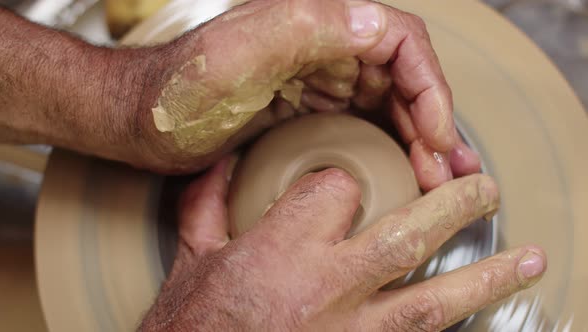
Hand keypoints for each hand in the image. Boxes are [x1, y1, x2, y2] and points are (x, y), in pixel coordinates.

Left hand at [128, 0, 479, 189]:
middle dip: (432, 125)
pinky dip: (390, 147)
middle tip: (448, 173)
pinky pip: (364, 124)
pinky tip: (403, 172)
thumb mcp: (234, 55)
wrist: (142, 122)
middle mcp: (323, 45)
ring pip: (388, 104)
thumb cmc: (177, 91)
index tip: (435, 136)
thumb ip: (303, 29)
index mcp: (314, 22)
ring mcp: (317, 79)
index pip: (400, 42)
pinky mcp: (309, 109)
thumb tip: (376, 23)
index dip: (429, 88)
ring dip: (420, 140)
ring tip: (441, 179)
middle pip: (402, 79)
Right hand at [139, 161, 545, 330]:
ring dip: (484, 277)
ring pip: (431, 301)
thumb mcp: (191, 262)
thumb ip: (209, 206)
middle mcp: (323, 291)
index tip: (342, 188)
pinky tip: (474, 320)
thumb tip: (224, 164)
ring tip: (526, 259)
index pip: (336, 188)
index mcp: (278, 252)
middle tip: (483, 189)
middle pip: (407, 234)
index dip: (341, 181)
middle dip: (453, 206)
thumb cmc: (189, 330)